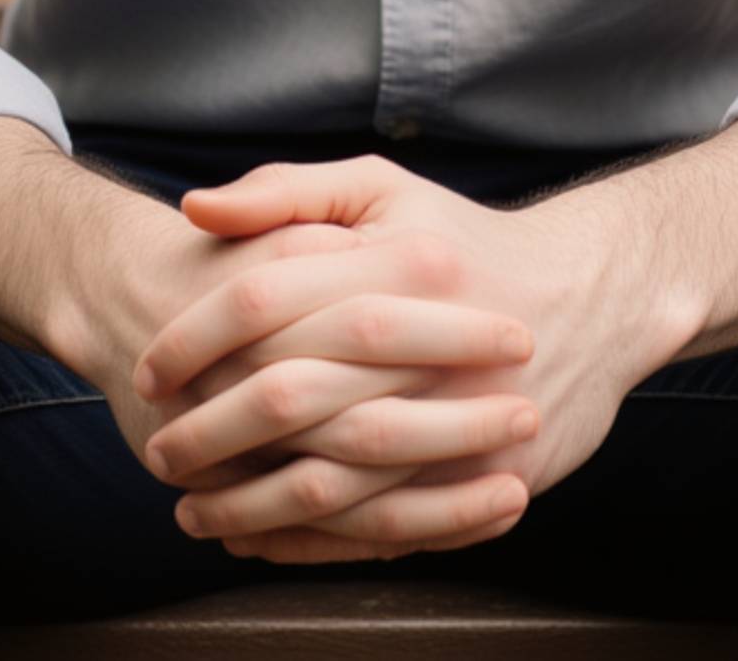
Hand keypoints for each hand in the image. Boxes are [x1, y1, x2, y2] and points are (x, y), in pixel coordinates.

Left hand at [137, 154, 675, 562]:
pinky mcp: (485, 479)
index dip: (192, 338)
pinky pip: (382, 530)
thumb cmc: (463, 241)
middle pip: (287, 396)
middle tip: (157, 453)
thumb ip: (287, 192)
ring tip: (192, 514)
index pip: (262, 299)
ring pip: (330, 479)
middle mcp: (425, 343)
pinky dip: (314, 545)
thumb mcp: (383, 192)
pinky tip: (260, 541)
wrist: (590, 299)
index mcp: (393, 264)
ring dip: (249, 507)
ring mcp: (458, 419)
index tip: (147, 370)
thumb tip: (196, 208)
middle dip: (208, 434)